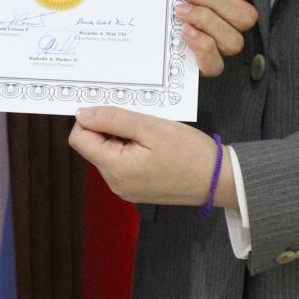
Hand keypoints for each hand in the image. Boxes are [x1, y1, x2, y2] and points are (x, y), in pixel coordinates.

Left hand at [70, 106, 230, 207]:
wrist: (219, 180)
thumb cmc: (189, 153)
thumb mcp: (150, 127)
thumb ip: (112, 119)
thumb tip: (82, 114)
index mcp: (114, 168)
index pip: (79, 138)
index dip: (91, 119)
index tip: (113, 108)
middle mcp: (115, 183)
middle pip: (93, 146)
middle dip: (110, 128)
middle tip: (139, 119)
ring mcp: (125, 189)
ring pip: (108, 154)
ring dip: (122, 138)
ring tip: (149, 134)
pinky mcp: (137, 189)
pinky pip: (122, 164)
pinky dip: (131, 150)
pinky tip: (153, 145)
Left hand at [176, 0, 257, 76]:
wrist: (148, 0)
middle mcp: (235, 21)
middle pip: (243, 15)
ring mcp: (223, 44)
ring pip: (234, 40)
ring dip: (206, 21)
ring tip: (180, 11)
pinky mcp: (207, 63)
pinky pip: (216, 64)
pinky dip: (202, 47)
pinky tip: (186, 31)